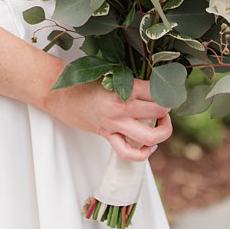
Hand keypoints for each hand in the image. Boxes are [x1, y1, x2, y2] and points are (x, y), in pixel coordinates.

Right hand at [43, 77, 173, 161]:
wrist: (60, 95)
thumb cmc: (85, 82)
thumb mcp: (111, 75)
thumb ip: (132, 81)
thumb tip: (156, 85)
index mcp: (124, 88)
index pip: (157, 91)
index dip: (168, 90)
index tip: (169, 89)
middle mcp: (122, 108)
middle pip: (159, 111)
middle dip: (167, 108)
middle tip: (165, 104)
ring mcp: (115, 125)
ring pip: (150, 136)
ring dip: (163, 131)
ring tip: (162, 124)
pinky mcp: (108, 136)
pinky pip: (128, 153)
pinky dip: (143, 154)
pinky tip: (149, 147)